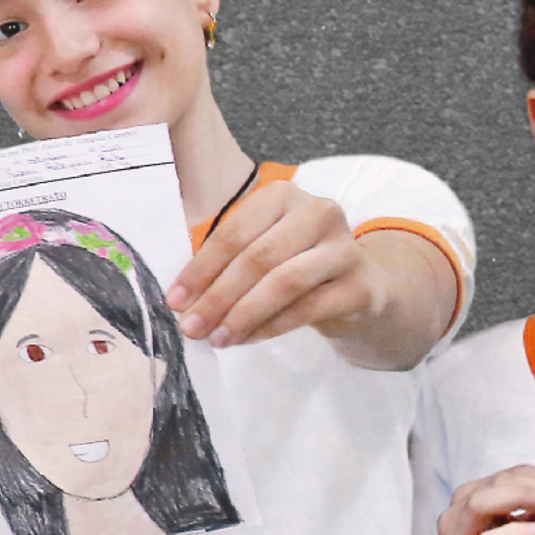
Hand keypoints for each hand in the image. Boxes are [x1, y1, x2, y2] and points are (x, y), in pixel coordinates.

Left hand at [165, 181, 383, 348]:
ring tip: (217, 338)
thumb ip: (225, 264)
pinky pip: (308, 309)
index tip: (175, 301)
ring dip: (243, 314)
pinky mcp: (359, 285)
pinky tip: (247, 339)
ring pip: (284, 282)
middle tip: (191, 327)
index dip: (201, 269)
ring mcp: (344, 248)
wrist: (358, 283)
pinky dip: (271, 327)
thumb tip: (182, 300)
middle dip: (218, 296)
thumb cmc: (296, 262)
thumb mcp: (262, 247)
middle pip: (258, 257)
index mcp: (285, 195)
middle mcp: (319, 212)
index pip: (234, 232)